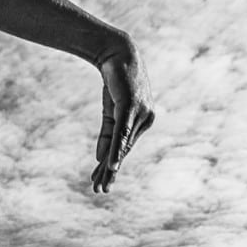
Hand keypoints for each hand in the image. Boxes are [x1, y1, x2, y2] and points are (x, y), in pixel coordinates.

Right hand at [93, 43, 155, 192]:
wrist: (117, 55)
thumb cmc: (115, 82)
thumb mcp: (109, 112)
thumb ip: (107, 136)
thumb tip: (101, 158)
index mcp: (142, 122)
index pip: (124, 150)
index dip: (111, 167)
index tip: (100, 183)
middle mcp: (146, 120)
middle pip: (124, 152)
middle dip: (110, 173)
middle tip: (101, 191)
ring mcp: (140, 114)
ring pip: (123, 146)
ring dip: (112, 167)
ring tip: (103, 183)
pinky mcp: (130, 107)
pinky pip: (122, 133)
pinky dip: (117, 150)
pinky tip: (112, 164)